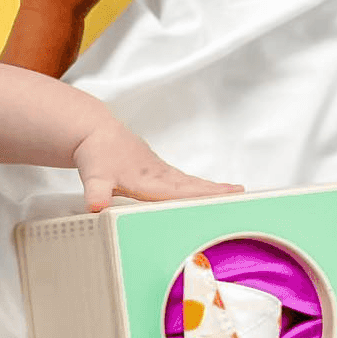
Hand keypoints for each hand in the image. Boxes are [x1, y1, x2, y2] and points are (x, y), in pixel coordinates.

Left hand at [71, 125, 243, 214]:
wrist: (95, 131)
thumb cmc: (97, 154)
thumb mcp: (93, 177)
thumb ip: (96, 192)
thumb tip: (95, 206)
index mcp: (148, 180)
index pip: (179, 192)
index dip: (201, 196)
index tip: (224, 197)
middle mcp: (158, 175)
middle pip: (191, 186)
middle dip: (216, 192)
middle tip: (243, 195)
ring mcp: (159, 171)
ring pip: (189, 182)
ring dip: (211, 189)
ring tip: (235, 193)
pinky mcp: (156, 170)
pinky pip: (182, 181)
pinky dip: (197, 186)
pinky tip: (206, 190)